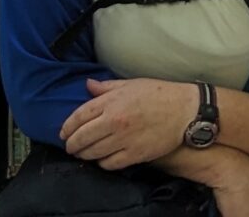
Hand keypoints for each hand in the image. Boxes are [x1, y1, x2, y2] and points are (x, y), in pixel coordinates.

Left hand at [59, 78, 196, 170]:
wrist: (185, 111)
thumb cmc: (160, 94)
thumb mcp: (131, 84)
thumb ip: (107, 87)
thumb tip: (88, 85)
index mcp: (111, 101)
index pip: (79, 116)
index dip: (67, 127)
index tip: (63, 133)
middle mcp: (114, 121)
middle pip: (82, 138)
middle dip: (71, 144)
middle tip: (70, 147)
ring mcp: (124, 140)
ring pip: (93, 153)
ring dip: (84, 155)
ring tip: (83, 154)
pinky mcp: (135, 154)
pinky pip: (110, 163)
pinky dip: (102, 163)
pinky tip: (102, 160)